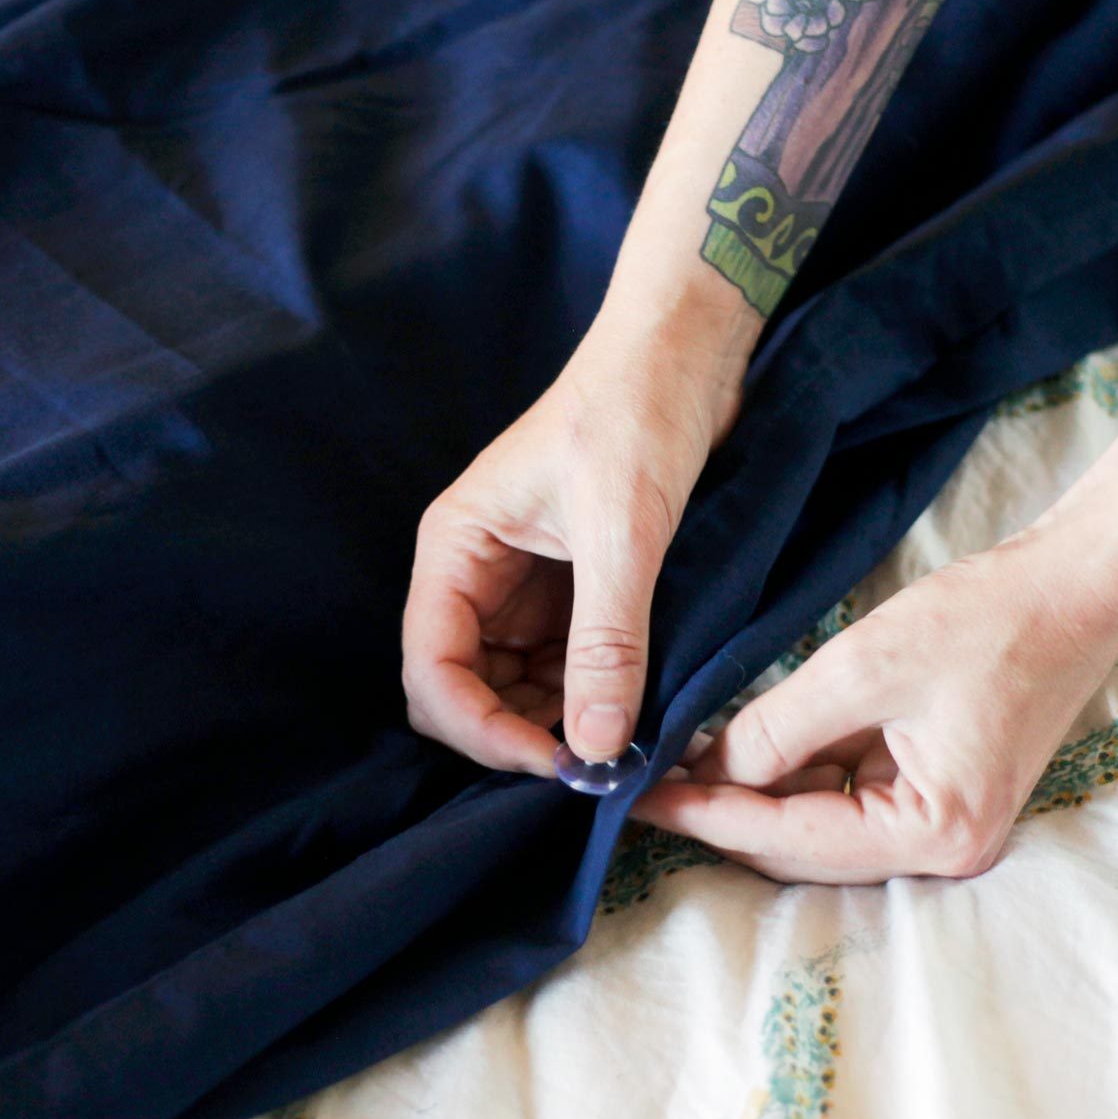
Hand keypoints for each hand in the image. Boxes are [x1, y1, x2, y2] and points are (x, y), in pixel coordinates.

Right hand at [401, 312, 749, 775]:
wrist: (684, 352)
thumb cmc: (637, 415)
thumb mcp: (623, 535)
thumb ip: (605, 642)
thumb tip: (596, 747)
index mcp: (456, 548)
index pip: (432, 668)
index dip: (480, 729)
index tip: (553, 761)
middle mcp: (477, 574)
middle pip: (465, 688)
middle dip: (518, 732)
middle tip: (593, 766)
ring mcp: (524, 586)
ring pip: (515, 685)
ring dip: (557, 721)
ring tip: (621, 743)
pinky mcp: (572, 590)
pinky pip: (562, 664)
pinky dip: (590, 695)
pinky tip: (634, 709)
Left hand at [626, 516, 1117, 881]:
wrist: (1073, 587)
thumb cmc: (987, 621)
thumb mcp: (864, 668)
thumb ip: (778, 728)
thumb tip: (711, 767)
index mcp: (936, 833)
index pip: (791, 835)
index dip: (706, 815)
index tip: (636, 797)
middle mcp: (943, 849)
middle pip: (802, 848)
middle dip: (722, 814)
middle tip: (640, 788)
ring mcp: (943, 823)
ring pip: (817, 825)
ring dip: (752, 796)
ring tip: (674, 767)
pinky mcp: (937, 790)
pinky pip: (845, 796)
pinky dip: (792, 775)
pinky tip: (738, 751)